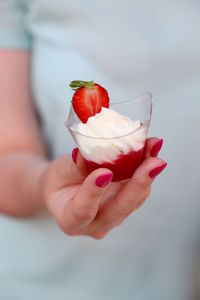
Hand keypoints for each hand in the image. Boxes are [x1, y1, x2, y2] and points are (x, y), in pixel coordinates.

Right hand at [42, 137, 165, 238]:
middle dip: (138, 184)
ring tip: (154, 147)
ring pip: (134, 199)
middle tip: (154, 162)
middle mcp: (96, 225)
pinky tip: (152, 150)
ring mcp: (113, 216)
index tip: (104, 172)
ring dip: (147, 173)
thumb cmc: (58, 181)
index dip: (94, 193)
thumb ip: (72, 167)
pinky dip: (146, 169)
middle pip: (119, 209)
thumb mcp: (58, 172)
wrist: (65, 188)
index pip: (83, 211)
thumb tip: (85, 155)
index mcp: (71, 221)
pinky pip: (138, 190)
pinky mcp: (125, 204)